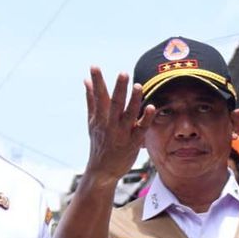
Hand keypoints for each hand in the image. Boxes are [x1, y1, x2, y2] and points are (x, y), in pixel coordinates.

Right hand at [83, 66, 155, 183]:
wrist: (101, 171)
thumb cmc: (98, 143)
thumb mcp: (92, 122)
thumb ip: (90, 100)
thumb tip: (86, 80)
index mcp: (99, 118)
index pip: (98, 96)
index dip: (97, 81)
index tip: (94, 66)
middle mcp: (109, 124)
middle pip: (114, 104)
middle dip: (118, 88)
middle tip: (123, 73)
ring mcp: (121, 134)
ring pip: (129, 115)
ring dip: (134, 100)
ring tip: (138, 86)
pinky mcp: (133, 143)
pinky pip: (141, 129)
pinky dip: (146, 119)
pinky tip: (152, 107)